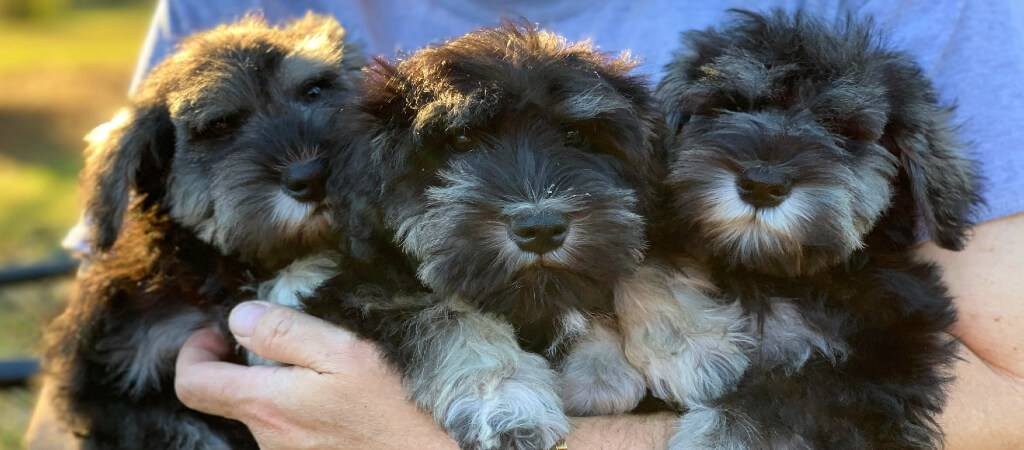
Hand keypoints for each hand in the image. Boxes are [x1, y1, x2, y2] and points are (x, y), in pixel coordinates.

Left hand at [174, 301, 456, 449]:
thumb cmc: (396, 409)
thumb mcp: (345, 353)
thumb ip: (287, 333)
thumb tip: (240, 317)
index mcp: (267, 403)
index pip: (194, 383)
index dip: (195, 352)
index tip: (219, 332)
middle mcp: (268, 436)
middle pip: (229, 396)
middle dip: (240, 364)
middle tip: (271, 339)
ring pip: (263, 411)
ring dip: (277, 385)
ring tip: (319, 366)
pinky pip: (290, 427)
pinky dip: (300, 405)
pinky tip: (336, 396)